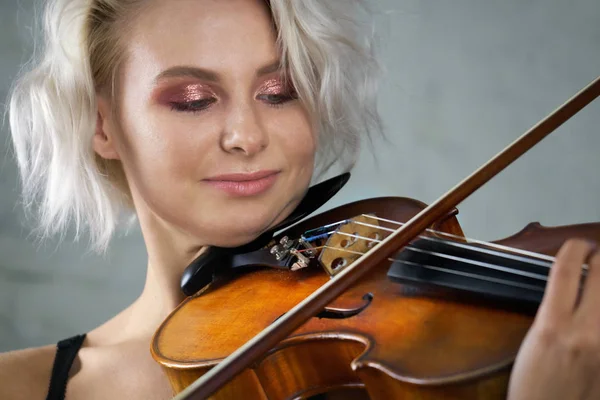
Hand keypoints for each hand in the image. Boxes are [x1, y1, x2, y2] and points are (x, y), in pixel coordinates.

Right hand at [508, 239, 599, 399]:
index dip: (573, 249)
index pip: (566, 271)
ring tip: (599, 278)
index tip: (577, 243)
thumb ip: (553, 315)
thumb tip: (570, 291)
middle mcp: (586, 333)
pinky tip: (597, 309)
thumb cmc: (533, 388)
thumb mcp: (533, 344)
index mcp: (553, 326)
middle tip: (596, 255)